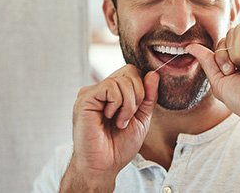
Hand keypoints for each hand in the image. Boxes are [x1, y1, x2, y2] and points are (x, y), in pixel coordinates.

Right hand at [62, 65, 158, 190]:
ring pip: (122, 80)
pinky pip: (110, 86)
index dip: (143, 88)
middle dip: (138, 96)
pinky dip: (117, 104)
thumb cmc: (119, 146)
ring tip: (119, 122)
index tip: (137, 111)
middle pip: (130, 71)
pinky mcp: (85, 98)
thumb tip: (154, 74)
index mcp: (113, 93)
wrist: (104, 166)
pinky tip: (110, 118)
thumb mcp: (142, 118)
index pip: (133, 72)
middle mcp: (101, 90)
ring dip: (128, 105)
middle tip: (127, 118)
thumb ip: (148, 96)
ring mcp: (92, 92)